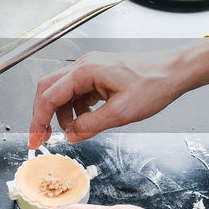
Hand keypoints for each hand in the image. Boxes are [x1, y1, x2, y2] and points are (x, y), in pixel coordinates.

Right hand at [27, 39, 208, 148]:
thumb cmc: (153, 85)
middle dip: (43, 115)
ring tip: (75, 131)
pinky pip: (77, 93)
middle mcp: (83, 67)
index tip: (35, 141)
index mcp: (85, 72)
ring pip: (62, 92)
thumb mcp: (121, 113)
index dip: (38, 121)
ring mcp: (90, 70)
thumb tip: (70, 135)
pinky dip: (76, 109)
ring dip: (62, 114)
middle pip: (48, 90)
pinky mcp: (98, 76)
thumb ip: (91, 125)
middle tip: (44, 138)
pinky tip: (87, 120)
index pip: (48, 97)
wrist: (174, 71)